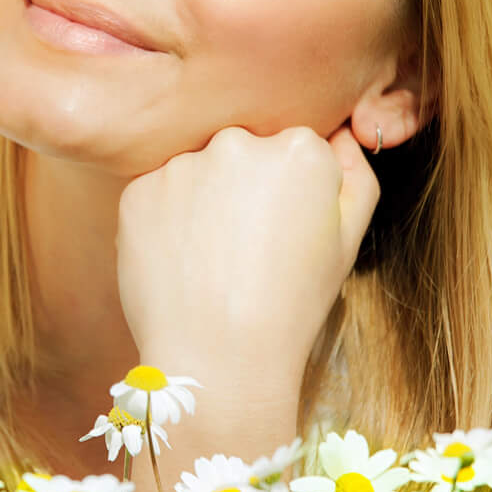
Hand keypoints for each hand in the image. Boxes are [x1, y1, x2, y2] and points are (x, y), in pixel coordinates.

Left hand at [115, 122, 381, 394]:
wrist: (219, 357)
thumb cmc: (292, 304)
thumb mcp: (347, 241)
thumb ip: (354, 175)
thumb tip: (341, 133)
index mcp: (300, 149)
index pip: (294, 146)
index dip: (290, 191)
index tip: (285, 228)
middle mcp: (237, 142)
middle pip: (242, 151)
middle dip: (244, 186)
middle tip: (246, 247)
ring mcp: (182, 164)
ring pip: (196, 170)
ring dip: (202, 200)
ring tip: (213, 259)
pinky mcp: (137, 190)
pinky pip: (157, 193)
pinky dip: (166, 219)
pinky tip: (182, 261)